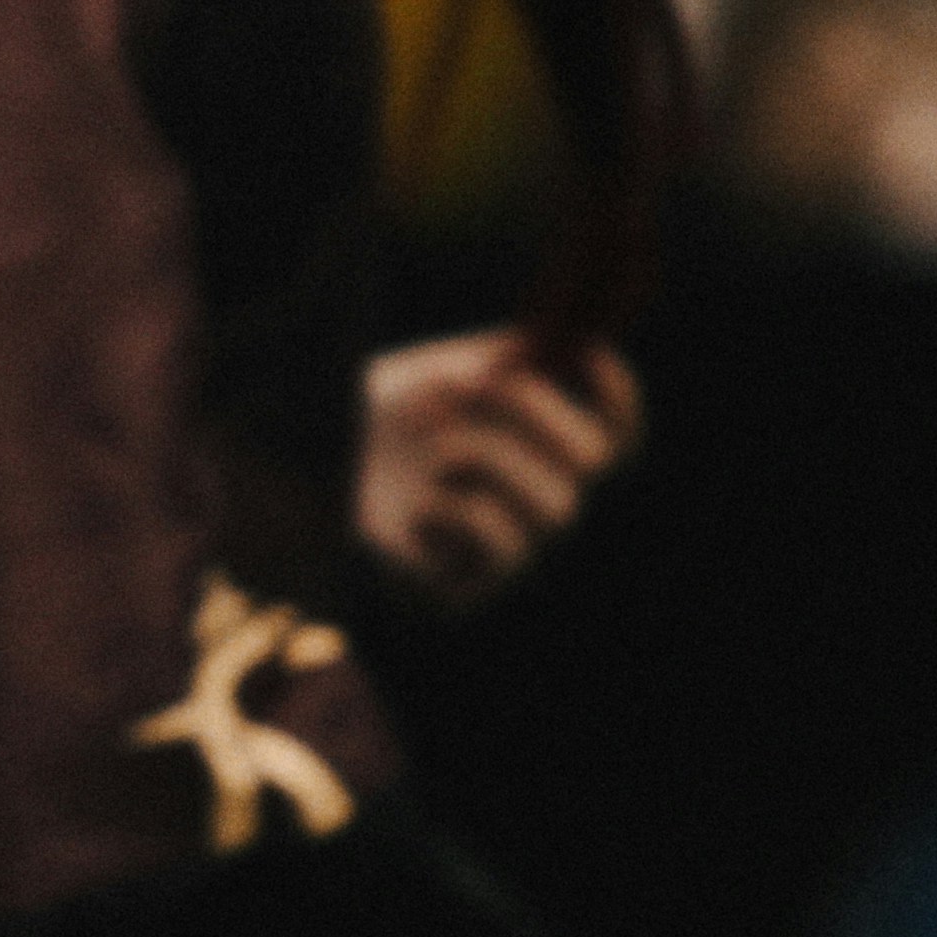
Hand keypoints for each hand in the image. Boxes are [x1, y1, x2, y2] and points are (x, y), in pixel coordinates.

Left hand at [359, 330, 640, 607]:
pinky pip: (499, 543)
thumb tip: (548, 349)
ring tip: (429, 435)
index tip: (585, 350)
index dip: (618, 395)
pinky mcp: (472, 587)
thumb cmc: (385, 424)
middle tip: (484, 381)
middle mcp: (539, 504)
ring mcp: (510, 549)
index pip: (618, 436)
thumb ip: (495, 359)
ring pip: (555, 505)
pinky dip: (458, 509)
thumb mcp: (438, 374)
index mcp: (545, 454)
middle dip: (539, 410)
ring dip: (488, 453)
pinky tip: (417, 507)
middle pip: (591, 462)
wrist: (319, 480)